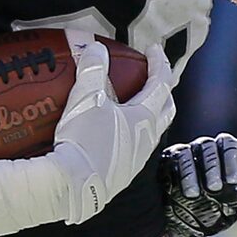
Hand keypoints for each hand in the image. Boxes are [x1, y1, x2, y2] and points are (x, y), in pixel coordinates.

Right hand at [50, 36, 175, 224]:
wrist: (71, 187)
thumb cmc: (83, 141)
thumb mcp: (85, 98)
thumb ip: (92, 69)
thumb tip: (96, 49)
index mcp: (144, 119)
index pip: (161, 84)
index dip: (159, 63)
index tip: (152, 49)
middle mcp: (146, 141)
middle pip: (165, 111)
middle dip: (163, 91)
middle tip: (153, 79)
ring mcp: (135, 161)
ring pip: (151, 132)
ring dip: (148, 114)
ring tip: (133, 105)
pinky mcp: (120, 175)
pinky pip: (133, 149)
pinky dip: (130, 134)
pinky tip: (113, 134)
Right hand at [161, 133, 236, 236]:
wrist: (188, 223)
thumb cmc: (212, 211)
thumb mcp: (227, 207)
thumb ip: (233, 197)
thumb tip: (234, 189)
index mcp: (221, 154)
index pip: (228, 144)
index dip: (231, 160)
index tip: (233, 181)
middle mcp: (202, 149)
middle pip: (208, 147)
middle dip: (212, 169)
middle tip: (214, 188)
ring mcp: (183, 153)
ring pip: (185, 153)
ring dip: (190, 174)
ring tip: (192, 194)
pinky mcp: (166, 162)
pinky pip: (169, 163)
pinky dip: (174, 176)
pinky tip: (176, 191)